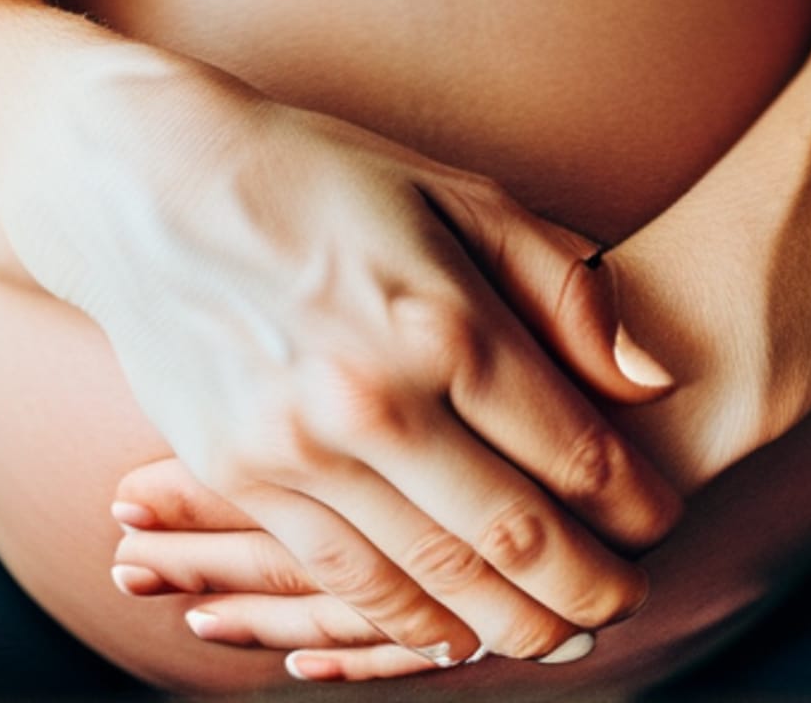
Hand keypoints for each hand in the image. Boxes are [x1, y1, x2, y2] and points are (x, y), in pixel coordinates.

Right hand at [2, 53, 683, 663]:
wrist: (149, 181)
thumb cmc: (318, 174)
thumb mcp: (457, 195)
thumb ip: (562, 289)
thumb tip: (651, 382)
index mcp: (445, 320)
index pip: (575, 454)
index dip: (636, 508)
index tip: (660, 524)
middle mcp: (376, 398)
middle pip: (515, 538)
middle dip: (591, 590)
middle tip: (626, 604)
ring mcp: (299, 447)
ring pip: (434, 578)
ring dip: (510, 624)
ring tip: (558, 637)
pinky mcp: (240, 474)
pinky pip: (342, 578)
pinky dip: (407, 623)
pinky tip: (451, 636)